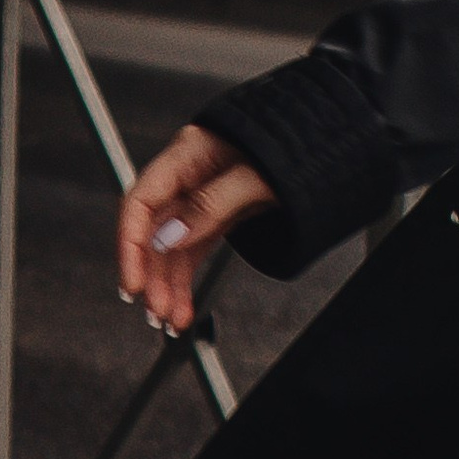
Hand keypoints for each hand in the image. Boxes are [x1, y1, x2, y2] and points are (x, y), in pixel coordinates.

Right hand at [119, 124, 275, 334]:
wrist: (327, 140)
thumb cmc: (296, 141)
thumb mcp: (258, 174)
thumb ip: (212, 203)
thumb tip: (171, 236)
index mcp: (189, 153)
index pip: (142, 200)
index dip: (131, 243)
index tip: (133, 281)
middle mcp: (188, 175)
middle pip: (154, 229)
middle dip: (151, 273)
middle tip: (156, 309)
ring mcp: (201, 196)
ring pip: (171, 247)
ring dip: (167, 284)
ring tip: (170, 318)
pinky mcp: (216, 214)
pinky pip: (192, 250)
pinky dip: (184, 279)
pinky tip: (182, 305)